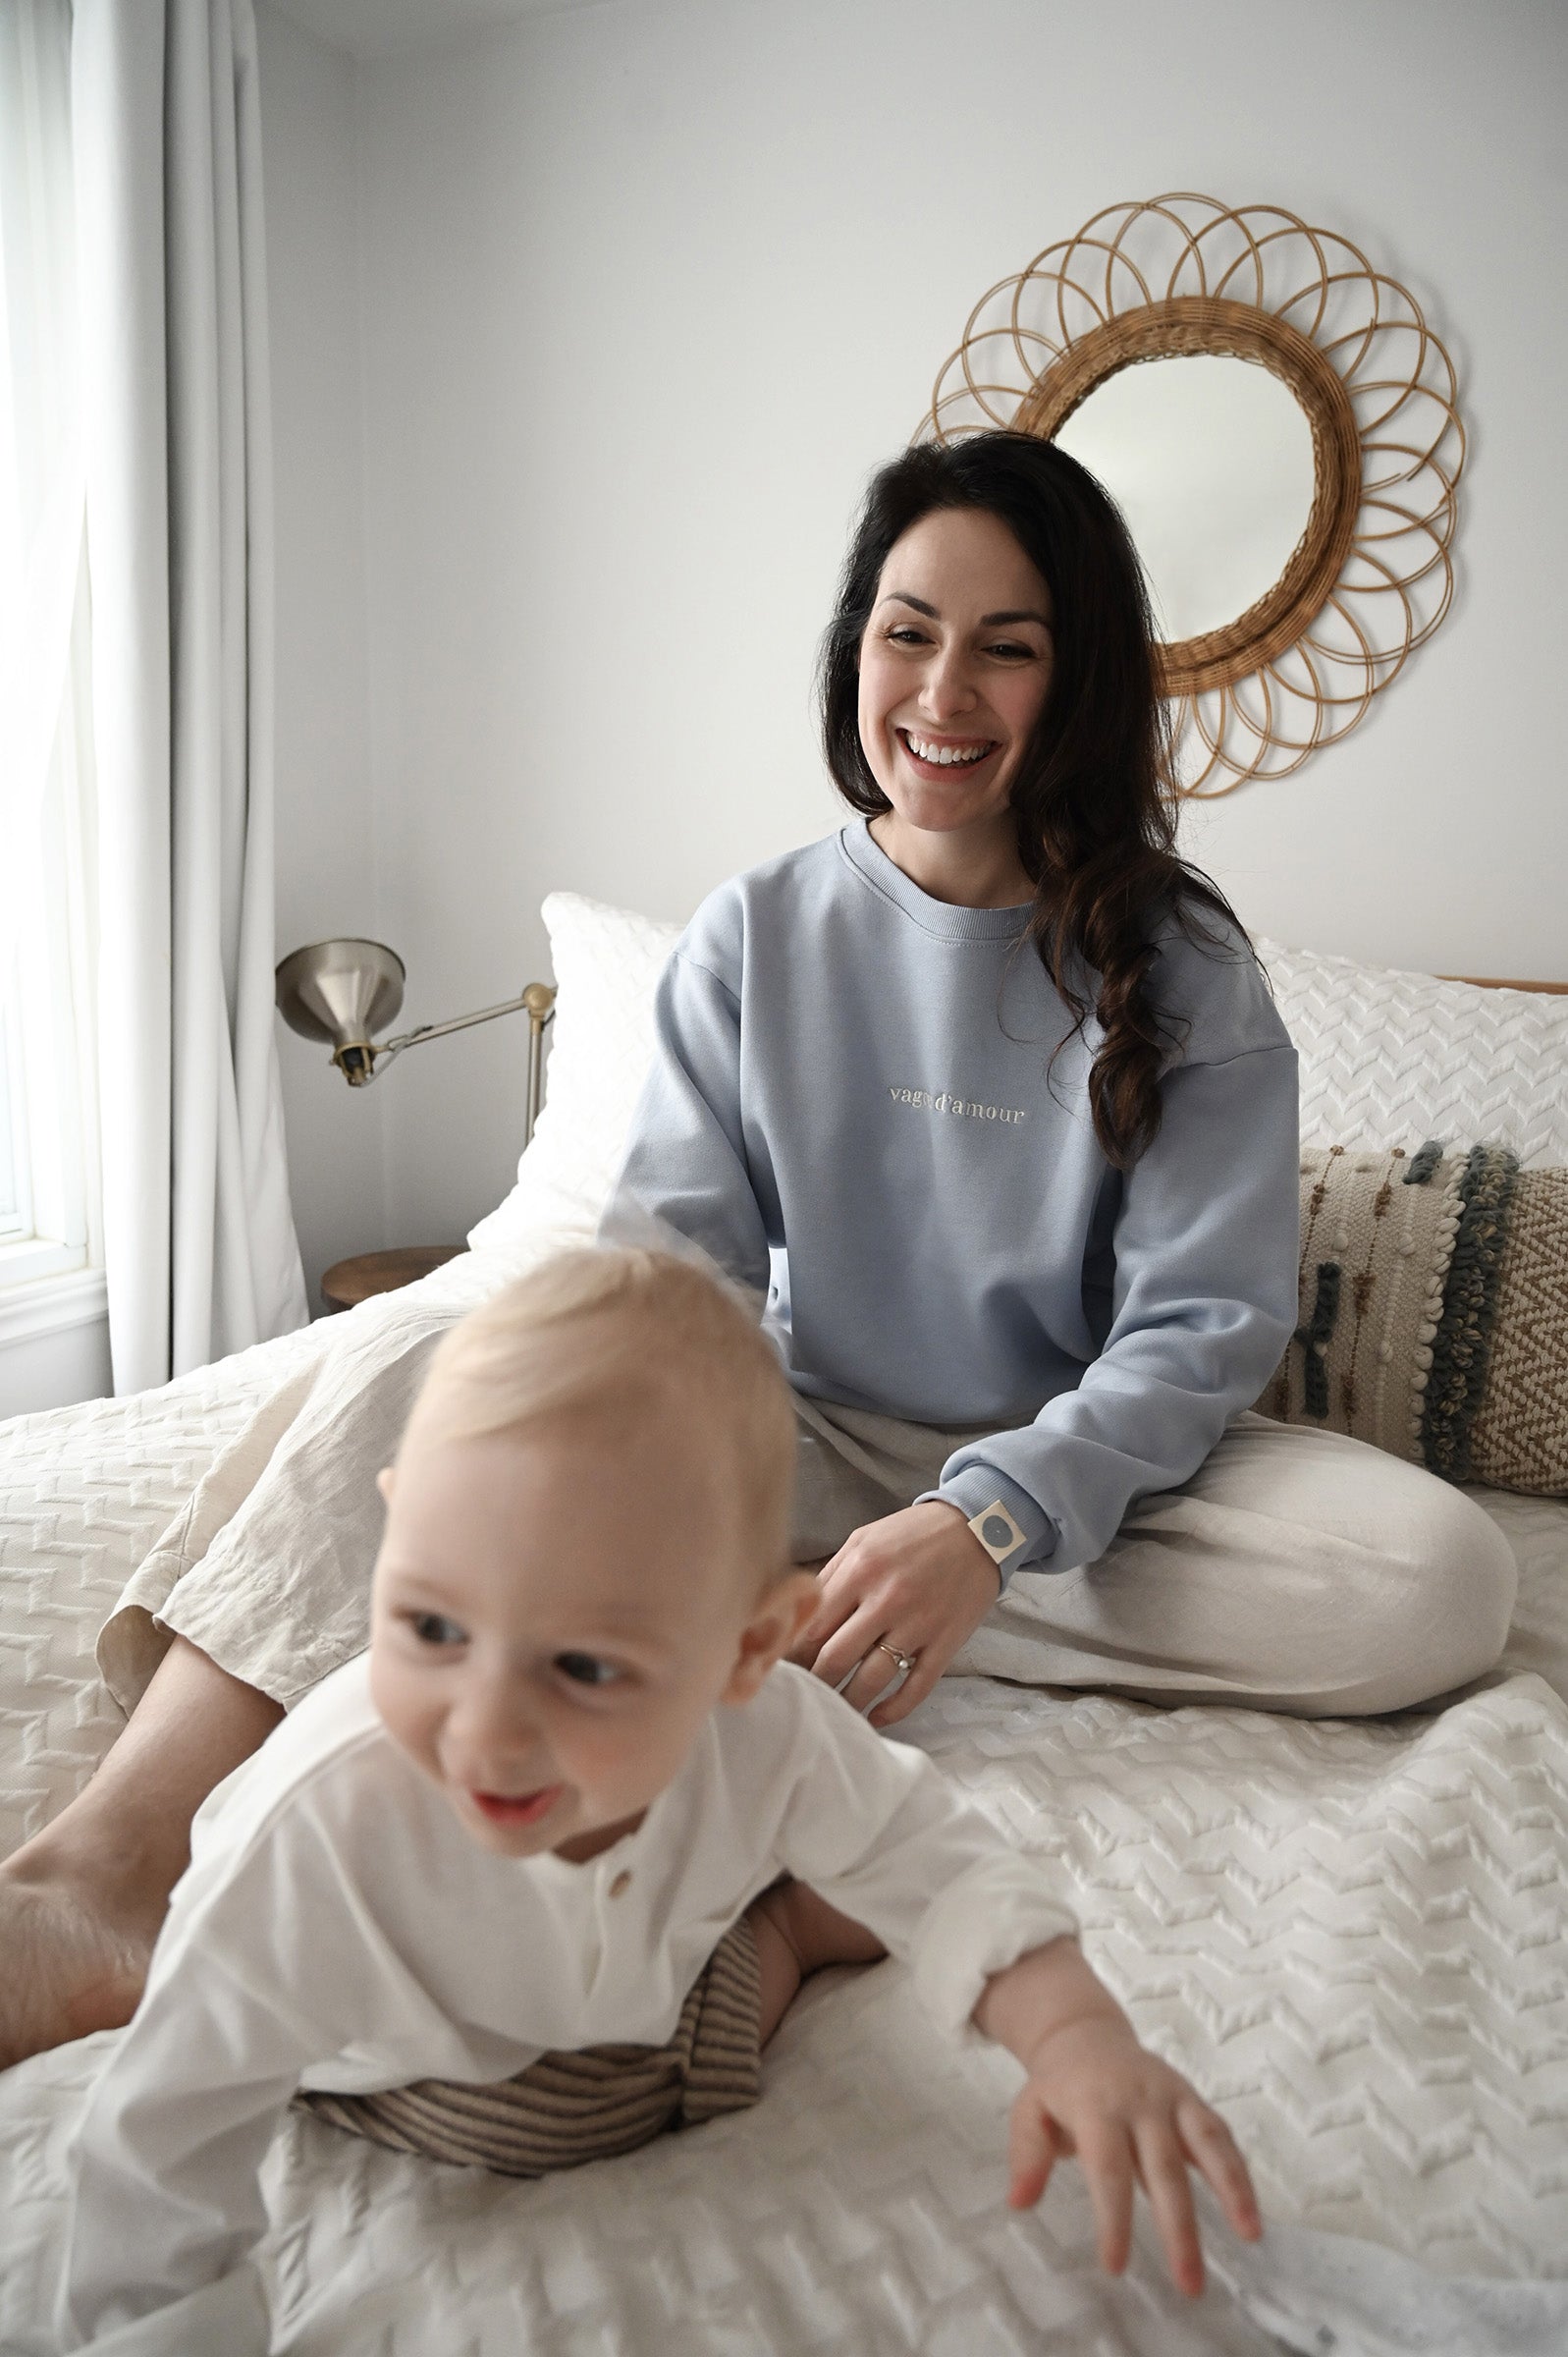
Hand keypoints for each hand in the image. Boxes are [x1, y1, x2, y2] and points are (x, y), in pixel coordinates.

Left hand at [786, 1500, 999, 1727]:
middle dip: (814, 1682)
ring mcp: (919, 1625)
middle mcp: (887, 1600)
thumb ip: (831, 1576)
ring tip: (834, 1712)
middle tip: (803, 1694)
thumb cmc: (912, 1535)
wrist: (978, 1529)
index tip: (784, 1669)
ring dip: (848, 1702)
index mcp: (861, 1570)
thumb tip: (799, 1615)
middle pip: (836, 1658)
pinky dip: (894, 1710)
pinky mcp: (945, 1643)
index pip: (813, 1627)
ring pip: (872, 1680)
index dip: (792, 1655)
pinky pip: (916, 1688)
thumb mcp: (864, 1540)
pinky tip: (876, 1717)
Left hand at [976, 1939, 1260, 2297]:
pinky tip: (1251, 2214)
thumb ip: (1027, 2155)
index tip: (1117, 2267)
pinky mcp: (1193, 2099)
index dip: (1115, 2219)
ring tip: (1251, 2237)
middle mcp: (1140, 2100)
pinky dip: (1240, 2172)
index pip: (1108, 2170)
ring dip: (1232, 2191)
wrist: (1085, 2034)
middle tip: (1190, 2284)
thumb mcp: (1029, 2111)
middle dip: (1179, 2229)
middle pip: (1164, 2168)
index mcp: (1095, 2105)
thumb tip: (1019, 2203)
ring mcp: (1172, 2096)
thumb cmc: (1058, 2086)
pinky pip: (1221, 2135)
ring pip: (1208, 2143)